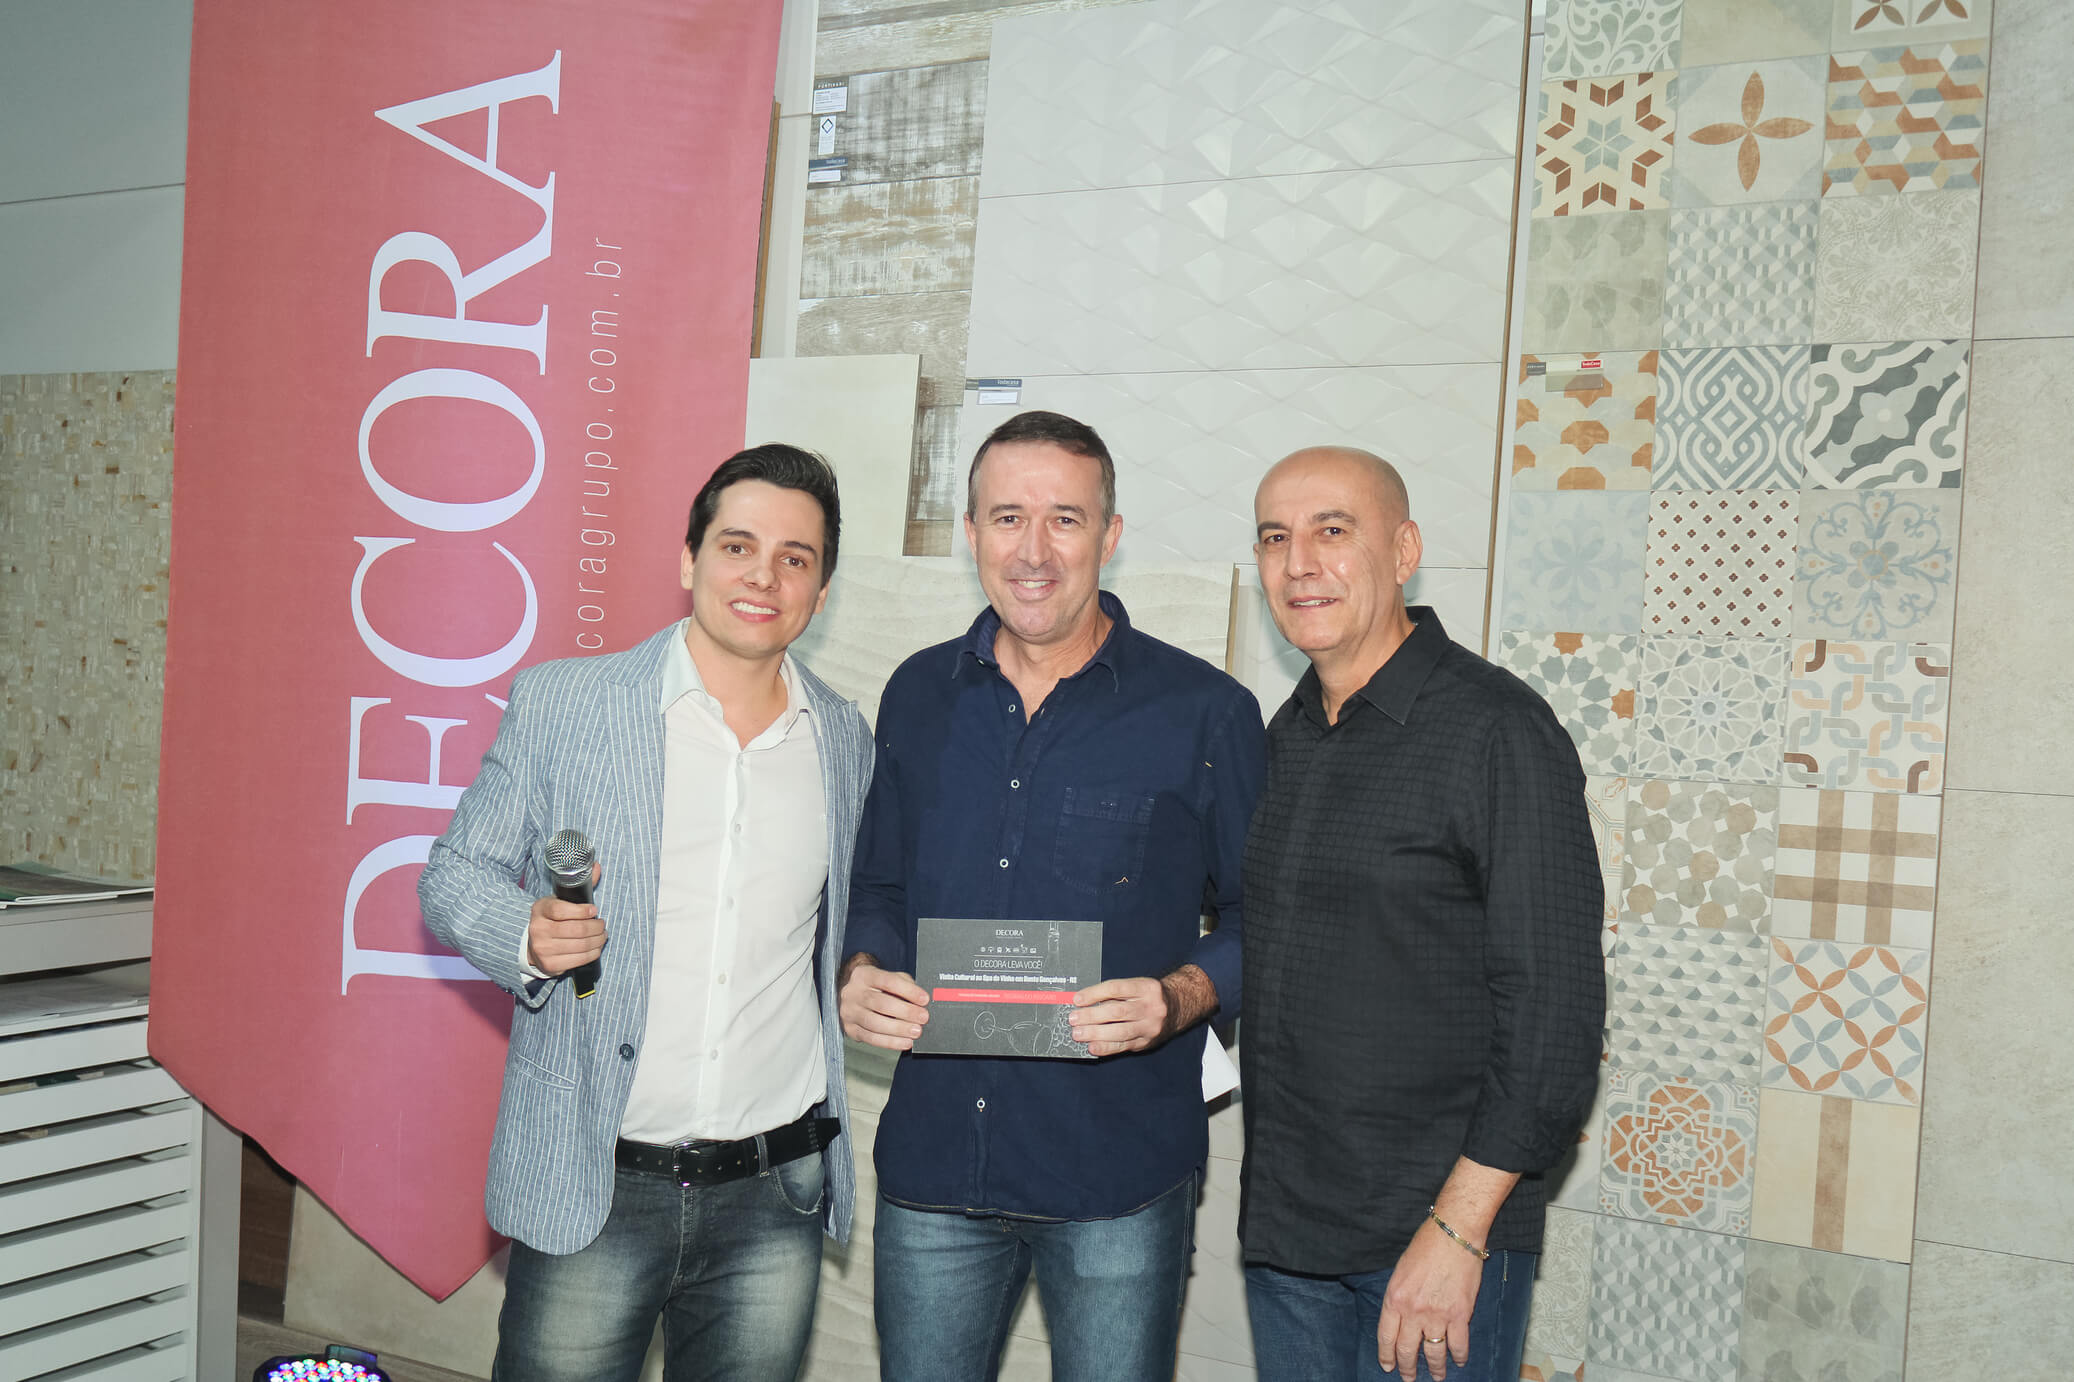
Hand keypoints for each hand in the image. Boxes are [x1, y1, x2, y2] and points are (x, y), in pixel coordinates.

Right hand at [525, 862, 604, 975]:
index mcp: (540, 910)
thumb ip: (579, 886)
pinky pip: (579, 960)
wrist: (532, 944)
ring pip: (580, 945)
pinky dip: (593, 953)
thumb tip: (596, 866)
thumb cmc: (551, 919)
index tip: (594, 910)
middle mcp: (538, 930)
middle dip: (596, 927)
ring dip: (598, 940)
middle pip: (576, 929)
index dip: (582, 911)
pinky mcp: (550, 965)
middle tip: (602, 925)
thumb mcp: (559, 900)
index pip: (561, 910)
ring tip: (602, 935)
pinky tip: (596, 947)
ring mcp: (543, 949)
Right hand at [838, 953, 930, 1049]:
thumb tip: (921, 1002)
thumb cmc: (877, 986)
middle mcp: (853, 993)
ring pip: (874, 1023)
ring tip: (916, 1031)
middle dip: (905, 1012)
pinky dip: (890, 1042)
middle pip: (880, 1003)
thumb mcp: (891, 978)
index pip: (888, 981)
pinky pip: (871, 1038)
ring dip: (899, 1029)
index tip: (924, 999)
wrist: (855, 995)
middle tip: (922, 1018)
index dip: (908, 991)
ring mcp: (849, 1012)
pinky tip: (905, 1042)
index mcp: (864, 975)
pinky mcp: (850, 1029)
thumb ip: (906, 985)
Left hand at [1070, 964, 1215, 1055]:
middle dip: (1092, 1016)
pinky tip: (1092, 1047)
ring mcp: (1150, 1026)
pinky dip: (1106, 1047)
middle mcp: (1150, 1006)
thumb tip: (1084, 1002)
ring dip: (1095, 1033)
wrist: (1178, 1008)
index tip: (1077, 999)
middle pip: (1117, 1011)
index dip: (1095, 994)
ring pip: (1120, 1031)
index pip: (1116, 988)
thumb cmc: (1149, 996)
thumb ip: (1115, 993)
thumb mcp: (1137, 986)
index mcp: (1146, 987)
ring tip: (1077, 1034)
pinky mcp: (1147, 1042)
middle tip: (1073, 1019)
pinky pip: (1124, 1045)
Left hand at [1378, 1221, 1480, 1378]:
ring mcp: (1437, 1315)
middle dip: (1407, 1368)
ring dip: (1435, 1369)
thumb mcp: (1400, 1271)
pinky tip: (1459, 1361)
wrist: (1453, 1235)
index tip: (1388, 1366)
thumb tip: (1400, 1319)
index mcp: (1394, 1299)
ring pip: (1433, 1353)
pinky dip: (1459, 1356)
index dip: (1387, 1355)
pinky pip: (1458, 1344)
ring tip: (1437, 1377)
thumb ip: (1399, 1297)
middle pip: (1407, 1349)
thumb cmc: (1425, 1247)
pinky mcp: (1459, 1315)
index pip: (1386, 1337)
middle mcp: (1413, 1311)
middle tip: (1409, 1378)